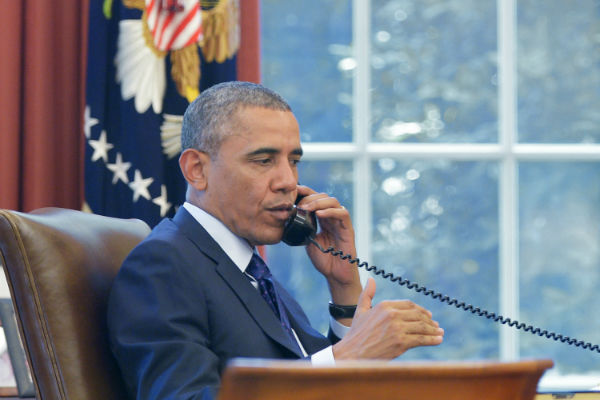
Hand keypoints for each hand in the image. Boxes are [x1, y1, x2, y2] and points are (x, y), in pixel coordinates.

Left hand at [296, 185, 361, 306]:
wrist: (335, 274)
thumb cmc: (324, 259)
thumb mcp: (308, 240)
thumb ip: (303, 227)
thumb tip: (290, 216)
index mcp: (323, 218)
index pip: (316, 199)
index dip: (306, 192)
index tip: (293, 191)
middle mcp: (333, 217)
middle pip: (324, 196)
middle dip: (310, 197)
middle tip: (298, 204)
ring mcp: (341, 222)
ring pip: (333, 202)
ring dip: (318, 202)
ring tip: (306, 208)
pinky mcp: (348, 229)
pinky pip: (342, 213)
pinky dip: (330, 211)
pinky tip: (319, 214)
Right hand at [332, 278, 443, 358]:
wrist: (352, 353)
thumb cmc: (356, 333)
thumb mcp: (360, 310)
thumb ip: (367, 294)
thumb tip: (371, 279)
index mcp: (384, 305)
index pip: (409, 304)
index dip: (420, 309)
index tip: (427, 315)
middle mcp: (392, 314)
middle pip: (418, 314)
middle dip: (429, 320)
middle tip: (436, 325)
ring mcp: (397, 328)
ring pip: (422, 326)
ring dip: (434, 330)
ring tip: (439, 333)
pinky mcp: (401, 342)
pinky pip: (422, 339)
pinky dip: (433, 340)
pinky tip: (438, 340)